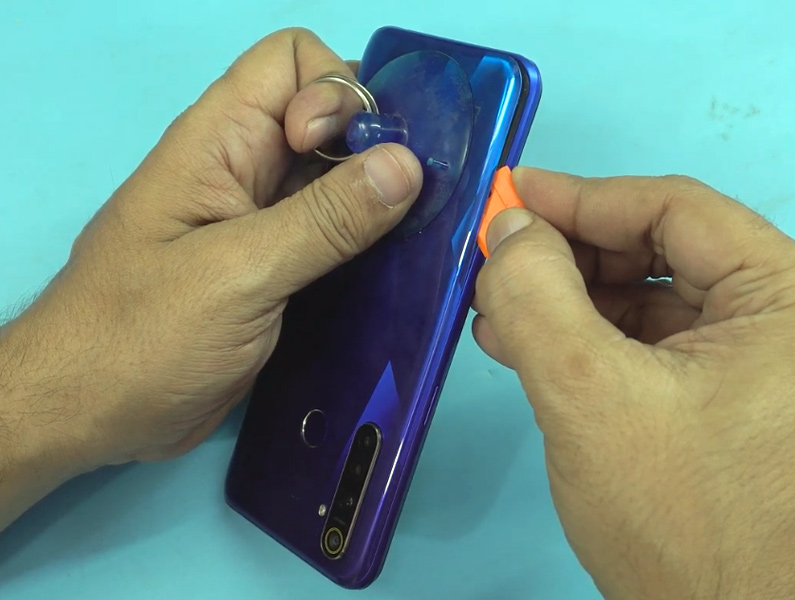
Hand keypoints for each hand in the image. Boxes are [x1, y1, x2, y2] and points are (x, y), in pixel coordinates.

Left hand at [0, 27, 420, 502]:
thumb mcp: (238, 272)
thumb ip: (324, 220)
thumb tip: (405, 165)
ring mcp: (266, 221)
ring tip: (422, 231)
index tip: (343, 155)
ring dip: (382, 197)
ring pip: (341, 179)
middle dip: (376, 143)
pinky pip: (338, 234)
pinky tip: (400, 265)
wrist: (94, 414)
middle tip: (407, 198)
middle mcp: (247, 169)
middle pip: (330, 118)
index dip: (331, 93)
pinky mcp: (281, 270)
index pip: (292, 62)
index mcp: (220, 141)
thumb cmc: (141, 336)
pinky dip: (371, 241)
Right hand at [473, 170, 794, 599]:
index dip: (580, 197)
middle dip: (568, 256)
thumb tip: (506, 227)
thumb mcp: (590, 395)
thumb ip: (537, 297)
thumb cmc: (682, 521)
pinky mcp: (723, 401)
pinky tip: (529, 348)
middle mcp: (781, 320)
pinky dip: (586, 340)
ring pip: (647, 299)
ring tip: (498, 313)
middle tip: (497, 264)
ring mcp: (754, 364)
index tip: (509, 197)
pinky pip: (647, 345)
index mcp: (786, 298)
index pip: (673, 209)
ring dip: (568, 300)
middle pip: (659, 249)